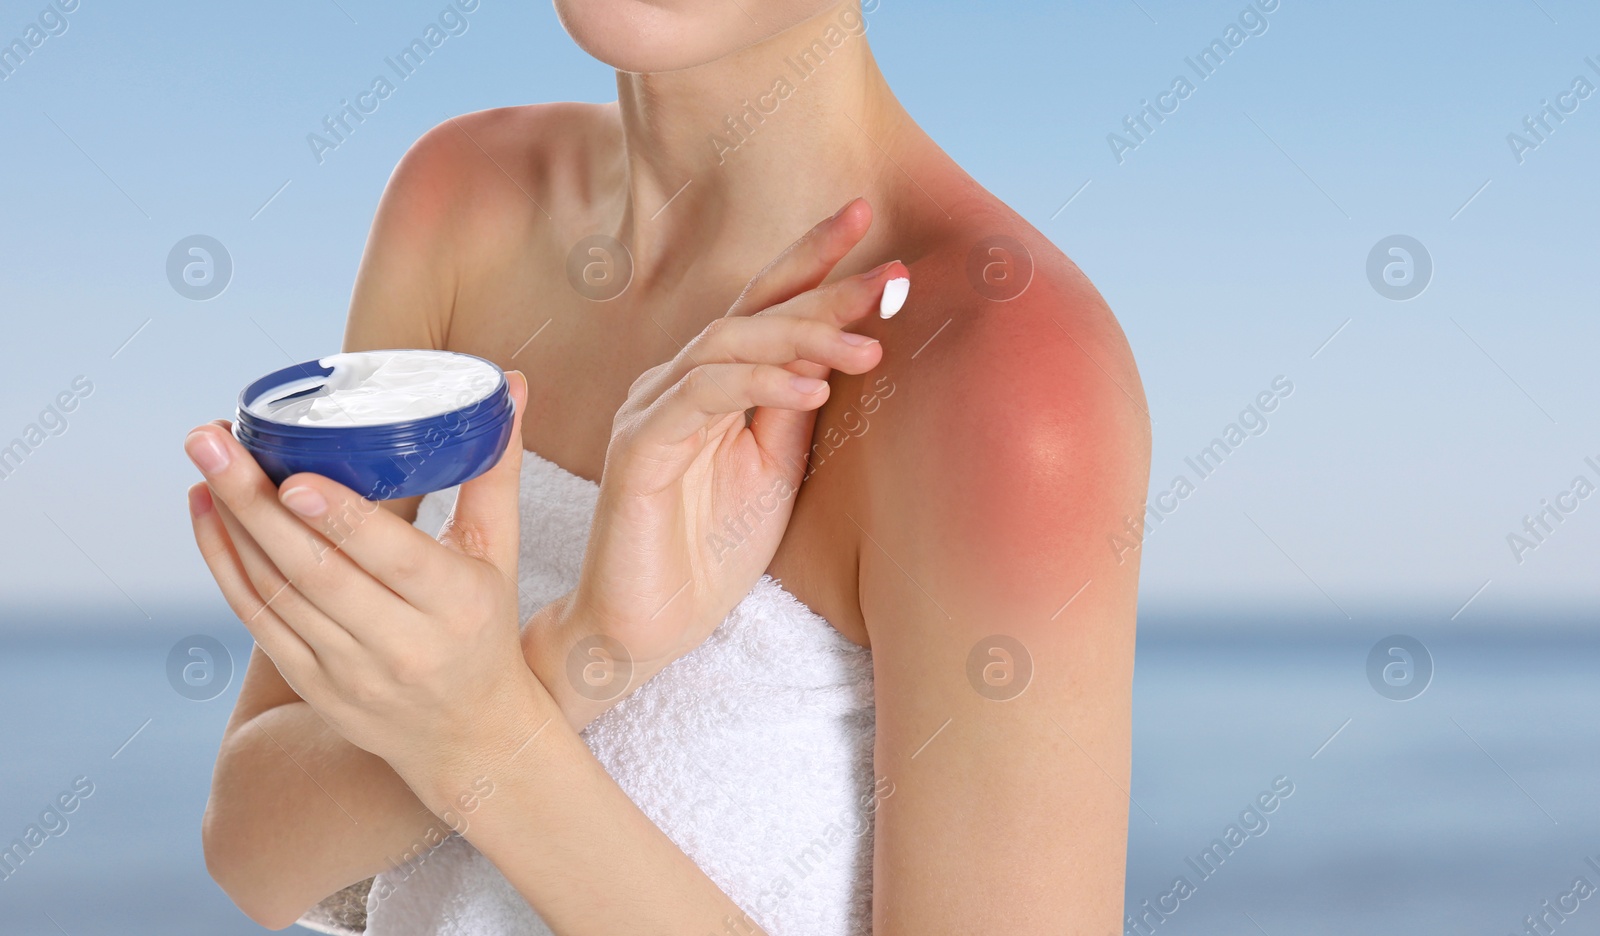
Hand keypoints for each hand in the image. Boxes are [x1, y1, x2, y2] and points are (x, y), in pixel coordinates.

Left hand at [184, 374, 541, 780]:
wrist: (471, 736)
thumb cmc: (486, 627)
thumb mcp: (500, 554)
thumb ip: (494, 470)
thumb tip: (508, 383)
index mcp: (457, 603)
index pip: (393, 559)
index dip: (341, 520)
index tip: (294, 477)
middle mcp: (403, 644)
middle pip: (316, 571)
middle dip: (255, 502)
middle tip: (213, 439)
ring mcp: (350, 671)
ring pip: (277, 594)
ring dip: (231, 526)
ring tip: (204, 462)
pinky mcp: (313, 685)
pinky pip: (258, 621)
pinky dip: (226, 564)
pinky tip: (207, 513)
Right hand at [545, 198, 902, 702]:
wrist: (648, 628)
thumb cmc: (708, 553)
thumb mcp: (774, 469)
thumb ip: (794, 406)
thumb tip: (840, 344)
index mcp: (711, 382)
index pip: (765, 306)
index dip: (812, 259)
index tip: (866, 218)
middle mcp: (676, 381)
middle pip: (755, 313)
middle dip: (826, 289)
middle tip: (892, 277)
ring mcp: (652, 409)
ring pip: (730, 345)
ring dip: (804, 339)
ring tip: (869, 348)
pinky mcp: (638, 447)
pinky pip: (702, 396)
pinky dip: (759, 385)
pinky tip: (810, 390)